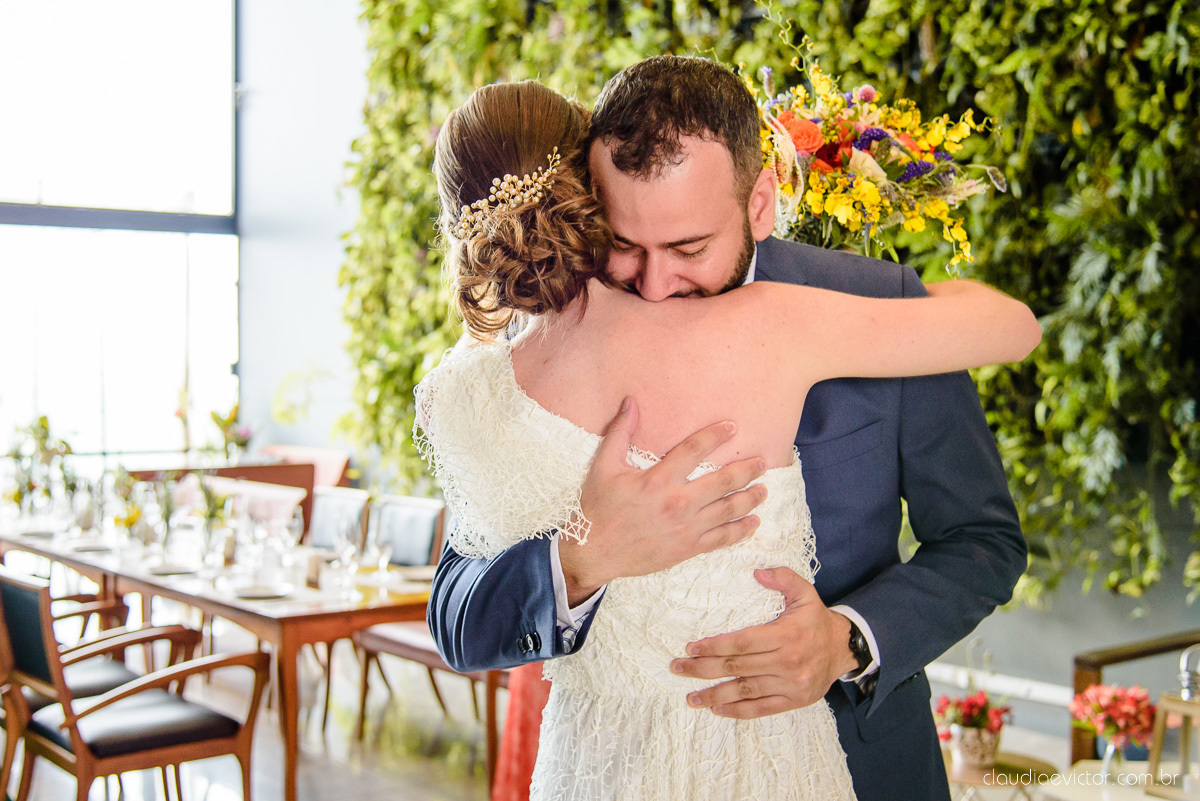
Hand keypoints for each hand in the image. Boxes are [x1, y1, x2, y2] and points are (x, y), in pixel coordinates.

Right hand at [558, 397, 767, 604]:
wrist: (594, 552)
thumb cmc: (598, 508)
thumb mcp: (604, 467)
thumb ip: (620, 433)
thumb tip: (631, 402)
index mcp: (658, 480)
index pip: (694, 450)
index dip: (715, 435)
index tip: (733, 427)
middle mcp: (678, 503)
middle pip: (723, 482)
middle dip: (747, 470)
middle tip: (762, 462)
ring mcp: (686, 527)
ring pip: (729, 510)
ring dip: (750, 498)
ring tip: (764, 489)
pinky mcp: (687, 548)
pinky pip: (722, 538)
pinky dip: (741, 530)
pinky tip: (754, 522)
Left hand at [670, 567, 858, 718]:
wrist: (843, 649)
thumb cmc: (816, 619)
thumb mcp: (805, 592)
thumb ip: (783, 578)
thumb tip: (757, 571)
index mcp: (786, 635)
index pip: (742, 643)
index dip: (714, 646)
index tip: (691, 647)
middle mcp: (787, 662)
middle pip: (737, 667)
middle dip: (703, 668)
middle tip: (678, 667)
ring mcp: (790, 684)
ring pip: (745, 691)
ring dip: (714, 695)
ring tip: (691, 696)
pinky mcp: (793, 700)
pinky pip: (761, 709)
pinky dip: (737, 711)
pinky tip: (717, 709)